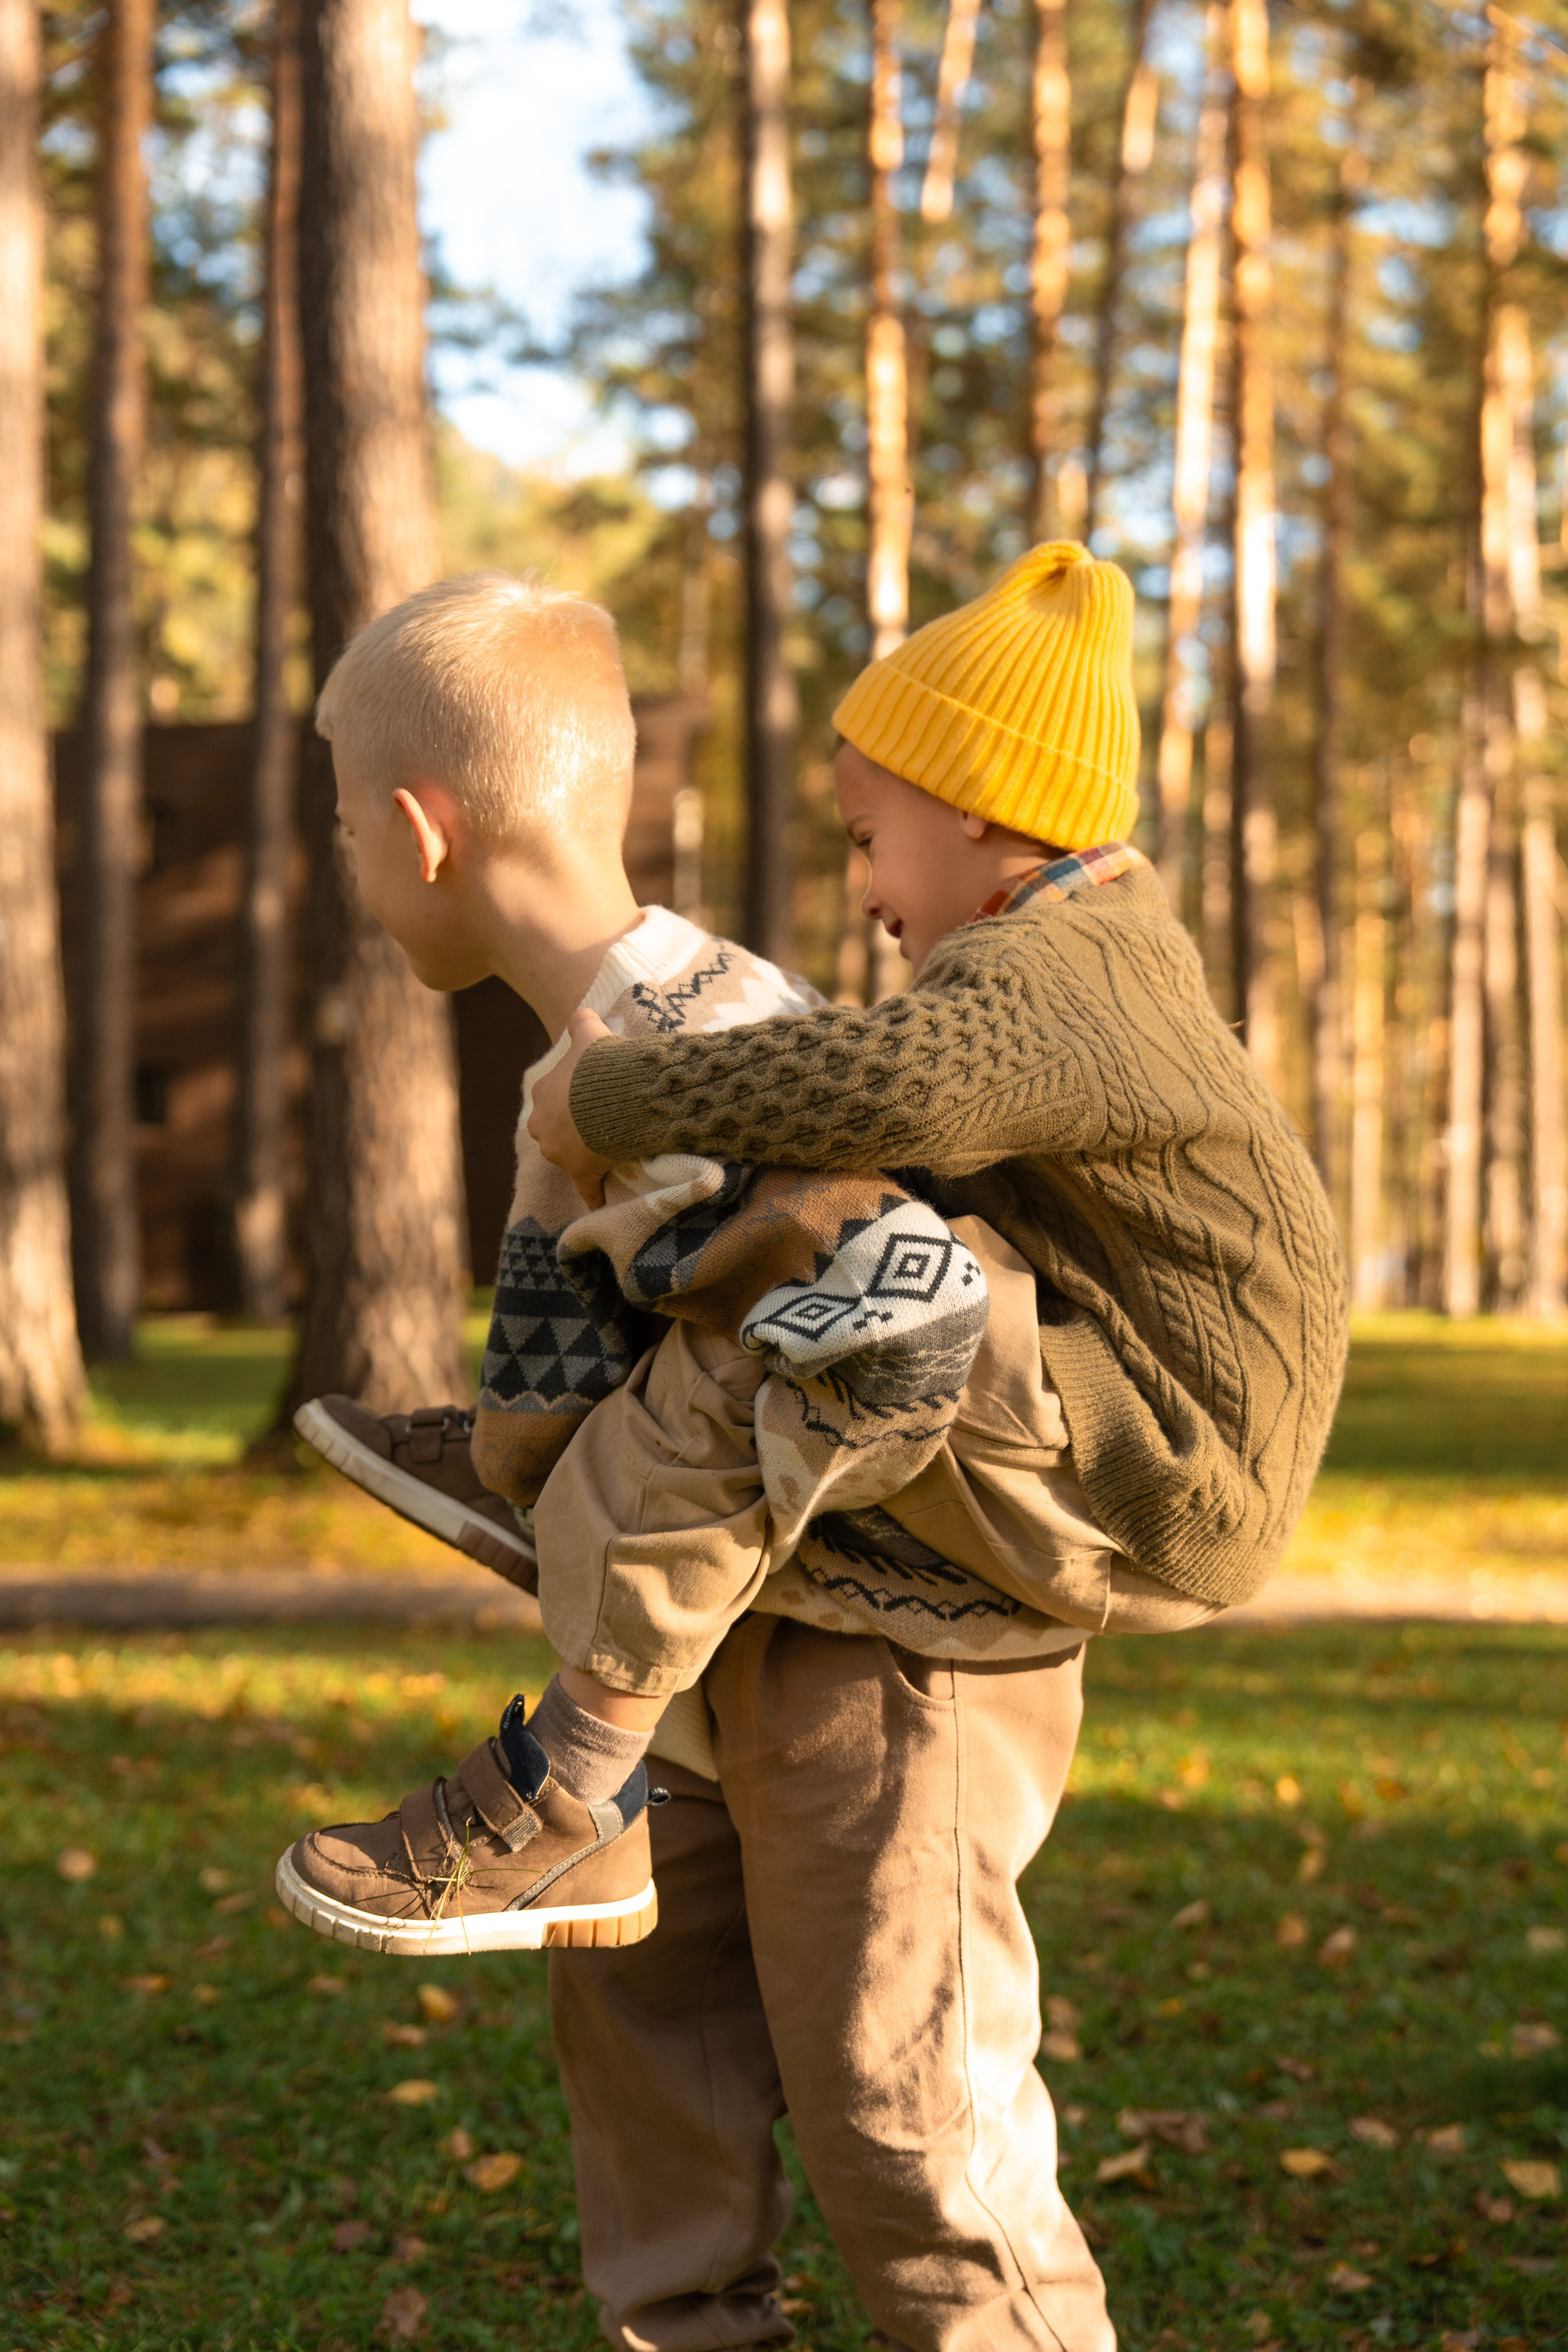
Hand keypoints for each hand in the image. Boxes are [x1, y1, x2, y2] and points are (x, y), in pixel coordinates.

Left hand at [527, 1007, 616, 1206]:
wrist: (616, 1095)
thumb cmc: (601, 1064)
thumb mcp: (590, 1032)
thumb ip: (580, 1020)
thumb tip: (580, 1012)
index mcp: (543, 1093)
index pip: (552, 1099)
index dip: (572, 1099)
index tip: (593, 1098)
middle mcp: (542, 1125)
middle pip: (555, 1131)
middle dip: (573, 1130)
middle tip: (603, 1123)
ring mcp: (560, 1152)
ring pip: (569, 1157)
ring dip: (585, 1157)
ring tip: (611, 1151)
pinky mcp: (581, 1173)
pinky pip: (588, 1189)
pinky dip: (595, 1195)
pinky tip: (601, 1202)